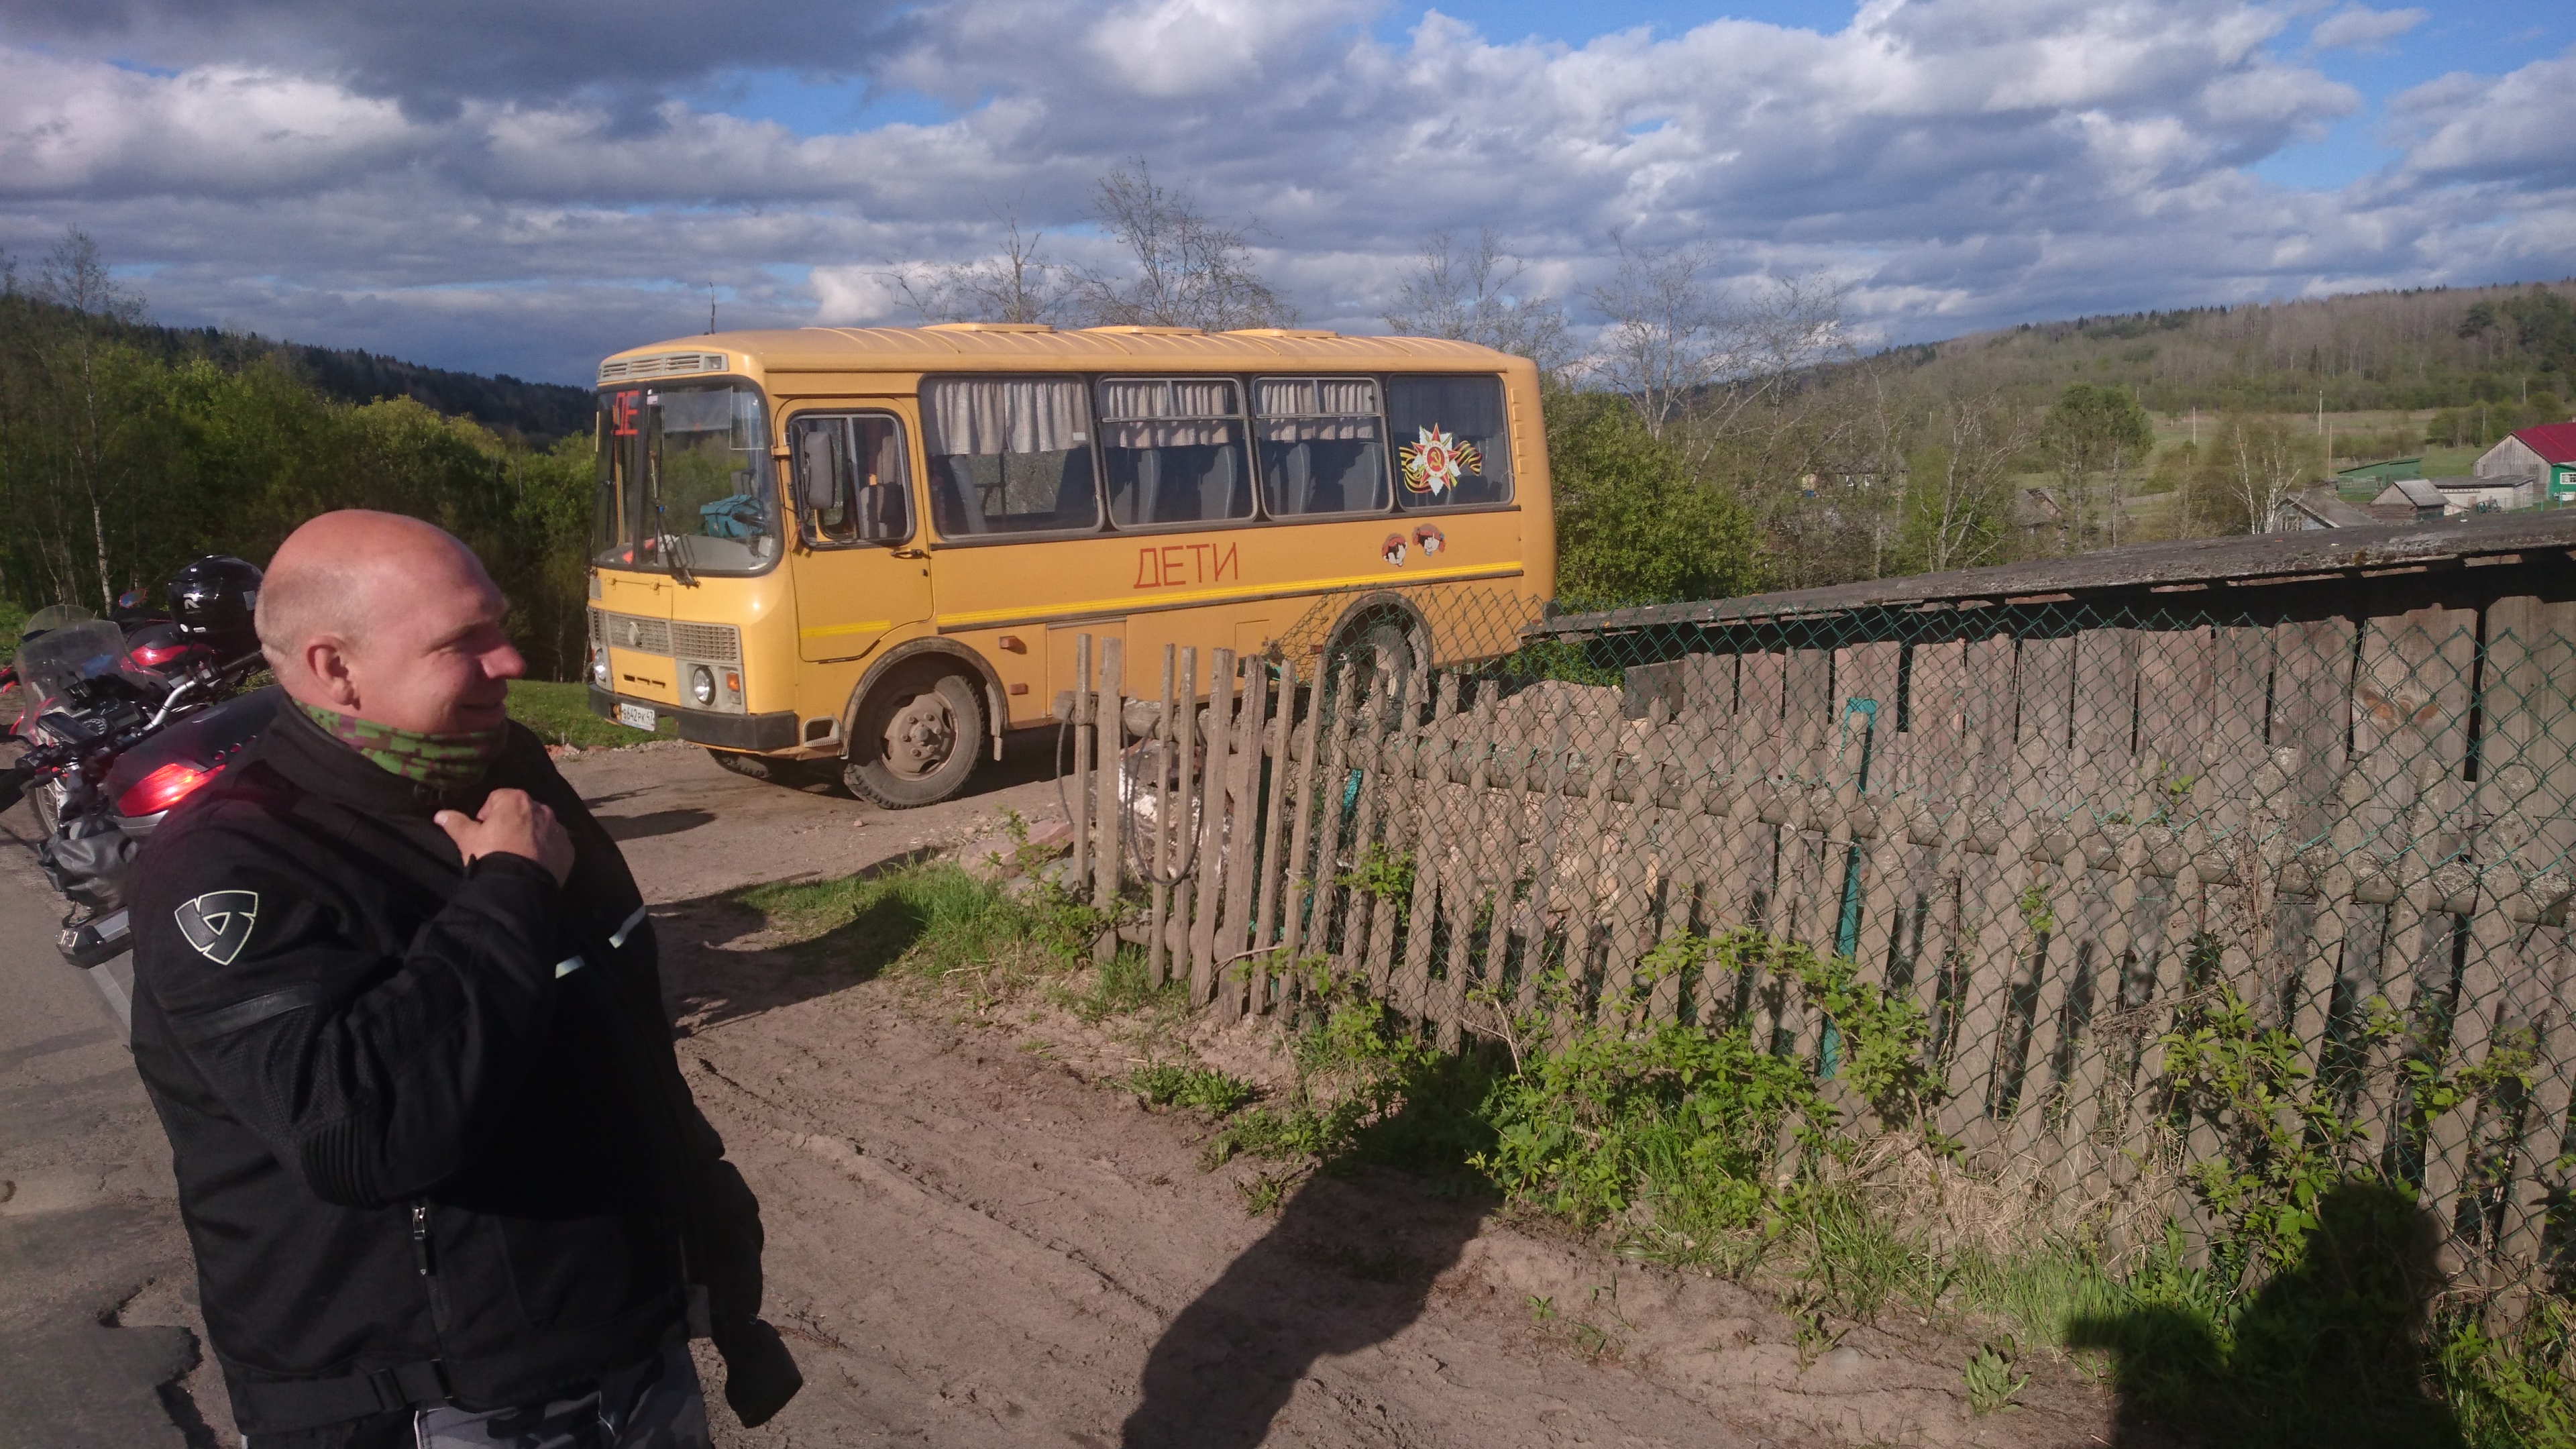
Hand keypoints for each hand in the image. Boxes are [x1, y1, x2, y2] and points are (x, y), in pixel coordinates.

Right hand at [435, 788, 573, 885]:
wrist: (518, 887)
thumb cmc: (490, 855)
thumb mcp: (467, 839)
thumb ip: (455, 823)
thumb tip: (439, 814)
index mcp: (516, 799)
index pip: (497, 798)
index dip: (487, 814)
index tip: (483, 831)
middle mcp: (542, 808)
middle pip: (522, 810)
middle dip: (511, 822)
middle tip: (499, 844)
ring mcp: (558, 829)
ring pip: (540, 826)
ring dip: (530, 835)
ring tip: (517, 855)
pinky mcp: (567, 848)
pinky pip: (554, 844)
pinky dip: (546, 850)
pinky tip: (533, 864)